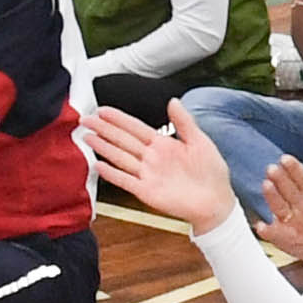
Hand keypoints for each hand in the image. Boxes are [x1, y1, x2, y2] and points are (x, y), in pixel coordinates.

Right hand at [80, 98, 244, 229]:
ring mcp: (147, 174)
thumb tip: (172, 100)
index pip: (135, 128)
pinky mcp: (146, 191)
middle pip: (122, 140)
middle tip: (85, 120)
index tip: (102, 110)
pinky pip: (125, 180)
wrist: (216, 202)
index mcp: (163, 144)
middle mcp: (152, 157)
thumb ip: (184, 122)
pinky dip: (112, 174)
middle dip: (104, 129)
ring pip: (120, 157)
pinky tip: (98, 166)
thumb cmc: (211, 172)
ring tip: (87, 138)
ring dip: (103, 148)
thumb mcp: (200, 141)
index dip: (118, 119)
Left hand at [257, 141, 302, 269]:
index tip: (285, 159)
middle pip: (290, 191)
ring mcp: (294, 223)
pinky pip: (275, 233)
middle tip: (271, 168)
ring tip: (266, 185)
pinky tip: (260, 225)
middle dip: (281, 180)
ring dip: (273, 198)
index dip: (294, 169)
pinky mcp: (285, 237)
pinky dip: (268, 230)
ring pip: (280, 208)